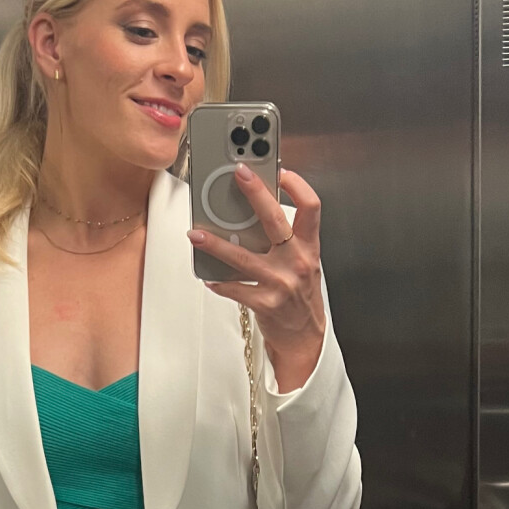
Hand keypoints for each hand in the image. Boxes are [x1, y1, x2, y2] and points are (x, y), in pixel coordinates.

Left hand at [188, 165, 325, 389]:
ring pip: (244, 257)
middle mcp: (297, 262)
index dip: (298, 185)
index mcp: (309, 248)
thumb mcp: (304, 263)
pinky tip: (208, 275)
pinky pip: (235, 288)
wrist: (305, 337)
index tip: (280, 171)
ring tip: (196, 234)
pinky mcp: (265, 303)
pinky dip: (219, 281)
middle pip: (276, 220)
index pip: (311, 207)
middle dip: (256, 193)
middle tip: (238, 174)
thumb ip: (287, 240)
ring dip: (216, 244)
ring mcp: (281, 283)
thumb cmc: (300, 297)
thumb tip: (256, 212)